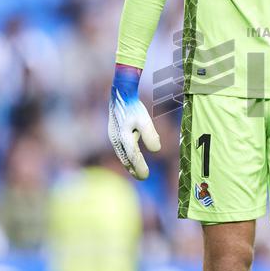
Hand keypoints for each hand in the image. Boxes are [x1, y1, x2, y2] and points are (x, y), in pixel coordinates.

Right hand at [108, 64, 160, 179]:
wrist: (120, 93)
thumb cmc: (133, 106)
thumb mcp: (144, 119)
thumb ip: (150, 134)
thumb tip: (156, 150)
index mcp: (123, 137)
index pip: (133, 157)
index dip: (139, 167)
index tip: (146, 176)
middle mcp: (116, 139)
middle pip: (125, 158)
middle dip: (134, 169)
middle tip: (143, 177)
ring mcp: (113, 136)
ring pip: (122, 154)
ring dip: (129, 163)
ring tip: (136, 171)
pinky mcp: (114, 132)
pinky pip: (120, 148)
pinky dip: (126, 155)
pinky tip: (131, 157)